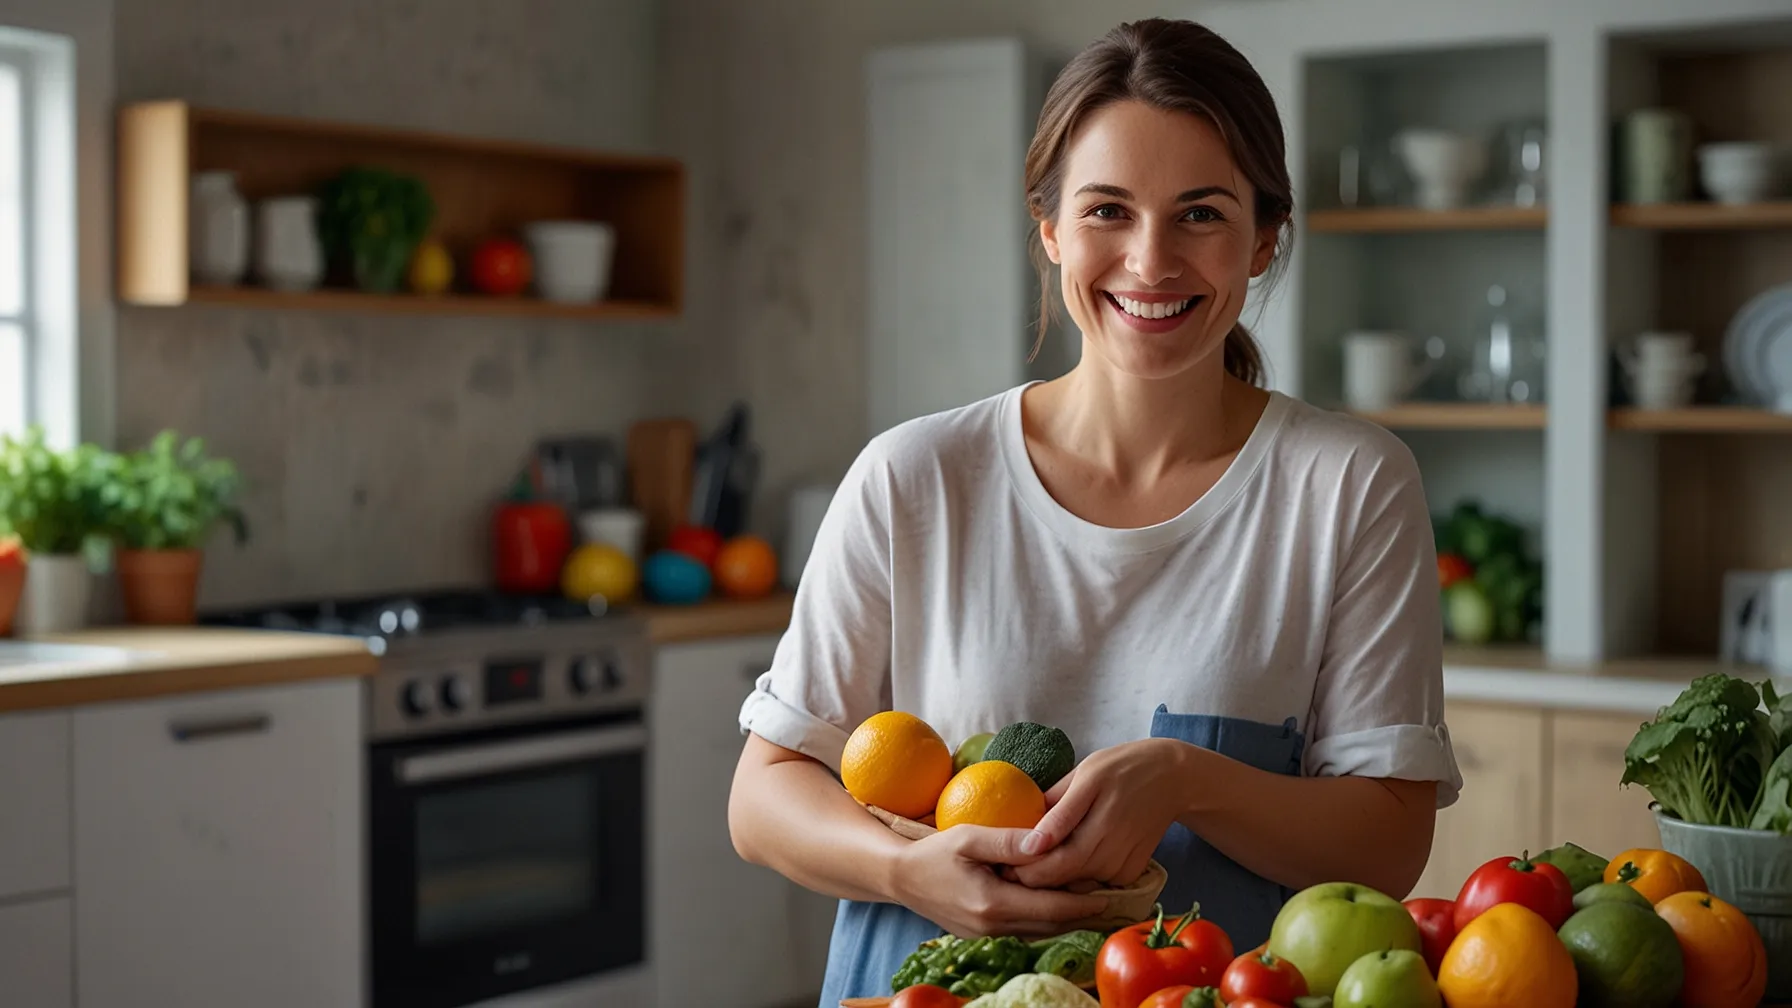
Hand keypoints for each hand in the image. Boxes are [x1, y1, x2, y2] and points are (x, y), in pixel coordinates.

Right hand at [887, 824, 1110, 937]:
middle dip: (1082, 914)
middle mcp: (993, 927)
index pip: (1051, 907)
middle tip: (1111, 898)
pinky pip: (1024, 930)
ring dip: (1065, 918)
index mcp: (993, 903)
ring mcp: (987, 936)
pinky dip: (1045, 919)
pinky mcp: (983, 935)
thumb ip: (1009, 841)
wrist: (900, 878)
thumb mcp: (969, 837)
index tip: (1109, 893)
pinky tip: (1057, 904)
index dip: (1083, 903)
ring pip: (1039, 931)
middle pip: (1051, 925)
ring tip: (1091, 901)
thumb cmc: (933, 852)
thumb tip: (1046, 841)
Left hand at [1008, 738, 1197, 890]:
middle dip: (1031, 877)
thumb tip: (1025, 839)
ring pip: (1077, 884)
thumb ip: (1056, 809)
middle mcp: (1111, 847)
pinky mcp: (1132, 873)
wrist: (1172, 778)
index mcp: (1094, 820)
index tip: (1000, 860)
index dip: (1021, 868)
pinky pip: (1096, 884)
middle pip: (1061, 878)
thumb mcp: (1084, 775)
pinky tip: (1070, 859)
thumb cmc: (1119, 768)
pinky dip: (1080, 877)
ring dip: (1055, 878)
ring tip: (1035, 860)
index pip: (1049, 862)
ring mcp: (1124, 864)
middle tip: (1009, 866)